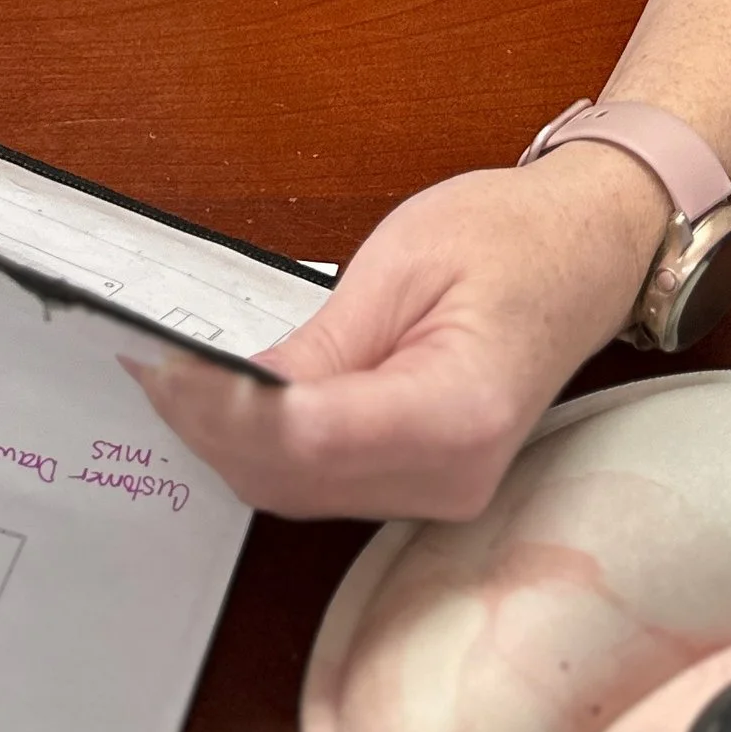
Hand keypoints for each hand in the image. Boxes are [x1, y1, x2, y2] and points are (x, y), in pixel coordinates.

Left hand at [131, 145, 667, 522]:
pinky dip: (261, 447)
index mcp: (458, 414)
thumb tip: (232, 386)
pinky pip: (320, 482)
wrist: (585, 251)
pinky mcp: (421, 482)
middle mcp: (452, 477)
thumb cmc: (512, 239)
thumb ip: (321, 341)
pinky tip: (222, 401)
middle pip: (292, 479)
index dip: (224, 408)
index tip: (164, 364)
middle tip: (145, 362)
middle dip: (206, 425)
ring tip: (167, 375)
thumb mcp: (404, 262)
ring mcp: (441, 492)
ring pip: (295, 492)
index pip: (309, 439)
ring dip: (224, 439)